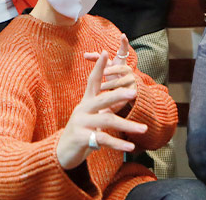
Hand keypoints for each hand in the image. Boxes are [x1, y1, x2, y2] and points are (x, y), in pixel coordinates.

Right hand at [56, 51, 146, 169]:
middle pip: (102, 100)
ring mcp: (81, 123)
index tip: (105, 52)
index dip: (99, 67)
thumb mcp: (92, 117)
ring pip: (107, 121)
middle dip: (118, 95)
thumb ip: (106, 108)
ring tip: (143, 129)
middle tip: (133, 92)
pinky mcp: (81, 138)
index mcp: (85, 102)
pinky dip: (118, 144)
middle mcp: (82, 110)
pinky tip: (130, 147)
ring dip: (127, 125)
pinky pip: (103, 139)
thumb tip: (123, 95)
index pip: (92, 81)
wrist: (61, 152)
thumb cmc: (81, 132)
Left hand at [84, 34, 137, 112]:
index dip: (124, 43)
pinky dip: (117, 96)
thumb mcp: (107, 67)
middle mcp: (128, 69)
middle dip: (111, 70)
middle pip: (120, 68)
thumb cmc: (113, 75)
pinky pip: (124, 93)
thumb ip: (97, 59)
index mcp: (120, 62)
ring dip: (110, 85)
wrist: (124, 92)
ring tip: (101, 88)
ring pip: (121, 82)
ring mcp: (132, 80)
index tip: (123, 35)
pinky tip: (111, 99)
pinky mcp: (133, 91)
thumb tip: (84, 54)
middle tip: (103, 73)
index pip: (123, 52)